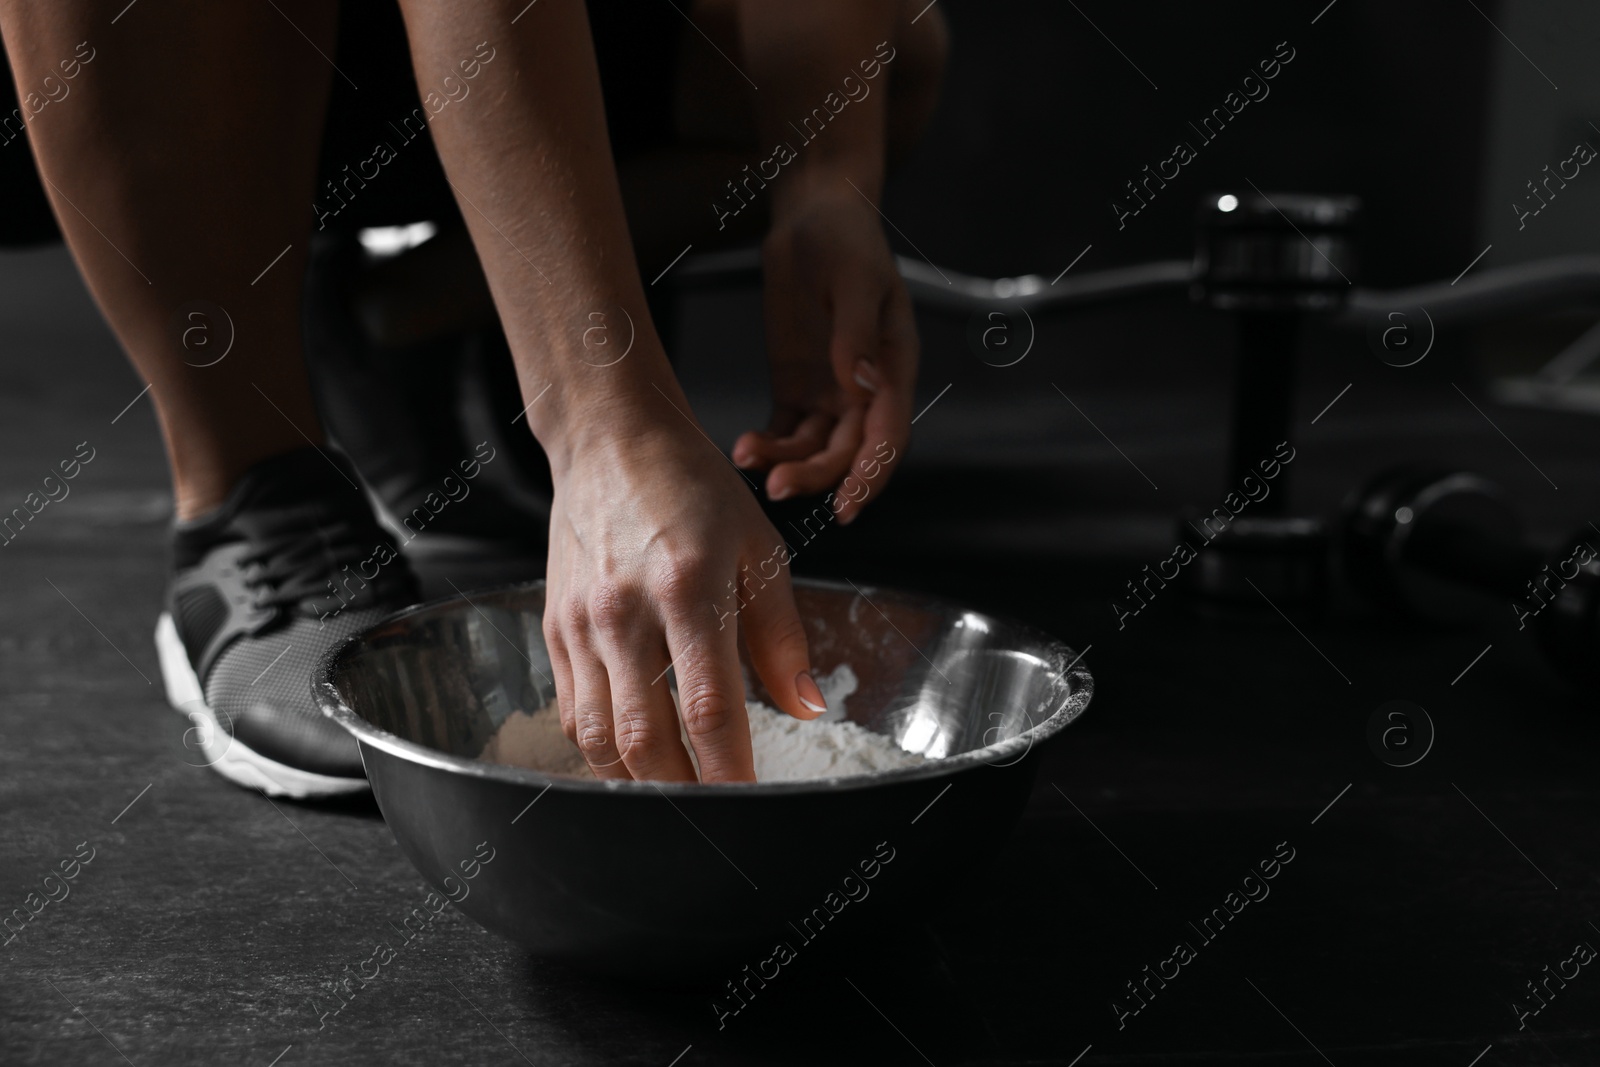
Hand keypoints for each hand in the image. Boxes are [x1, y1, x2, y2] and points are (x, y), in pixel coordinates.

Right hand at [543, 405, 828, 781]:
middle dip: (683, 793)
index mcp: (689, 589)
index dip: (731, 771)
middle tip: (715, 815)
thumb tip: (806, 706)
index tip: (752, 804)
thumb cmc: (692, 490)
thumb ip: (782, 636)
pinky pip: (571, 713)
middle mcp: (626, 613)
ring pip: (598, 739)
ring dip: (637, 783)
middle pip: (647, 739)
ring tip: (674, 798)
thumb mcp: (759, 550)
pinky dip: (600, 750)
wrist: (610, 442)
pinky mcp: (554, 630)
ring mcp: (582, 625)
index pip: (709, 708)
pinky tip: (632, 760)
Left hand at [732, 187, 917, 523]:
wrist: (813, 219)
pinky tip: (744, 449)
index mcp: (894, 368)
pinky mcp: (795, 388)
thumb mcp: (856, 280)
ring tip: (749, 459)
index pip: (888, 436)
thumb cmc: (847, 241)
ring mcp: (829, 393)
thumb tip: (860, 385)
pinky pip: (785, 431)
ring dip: (786, 463)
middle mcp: (865, 390)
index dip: (871, 474)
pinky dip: (768, 446)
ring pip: (813, 449)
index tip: (848, 506)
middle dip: (817, 476)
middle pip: (847, 452)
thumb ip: (856, 334)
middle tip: (778, 486)